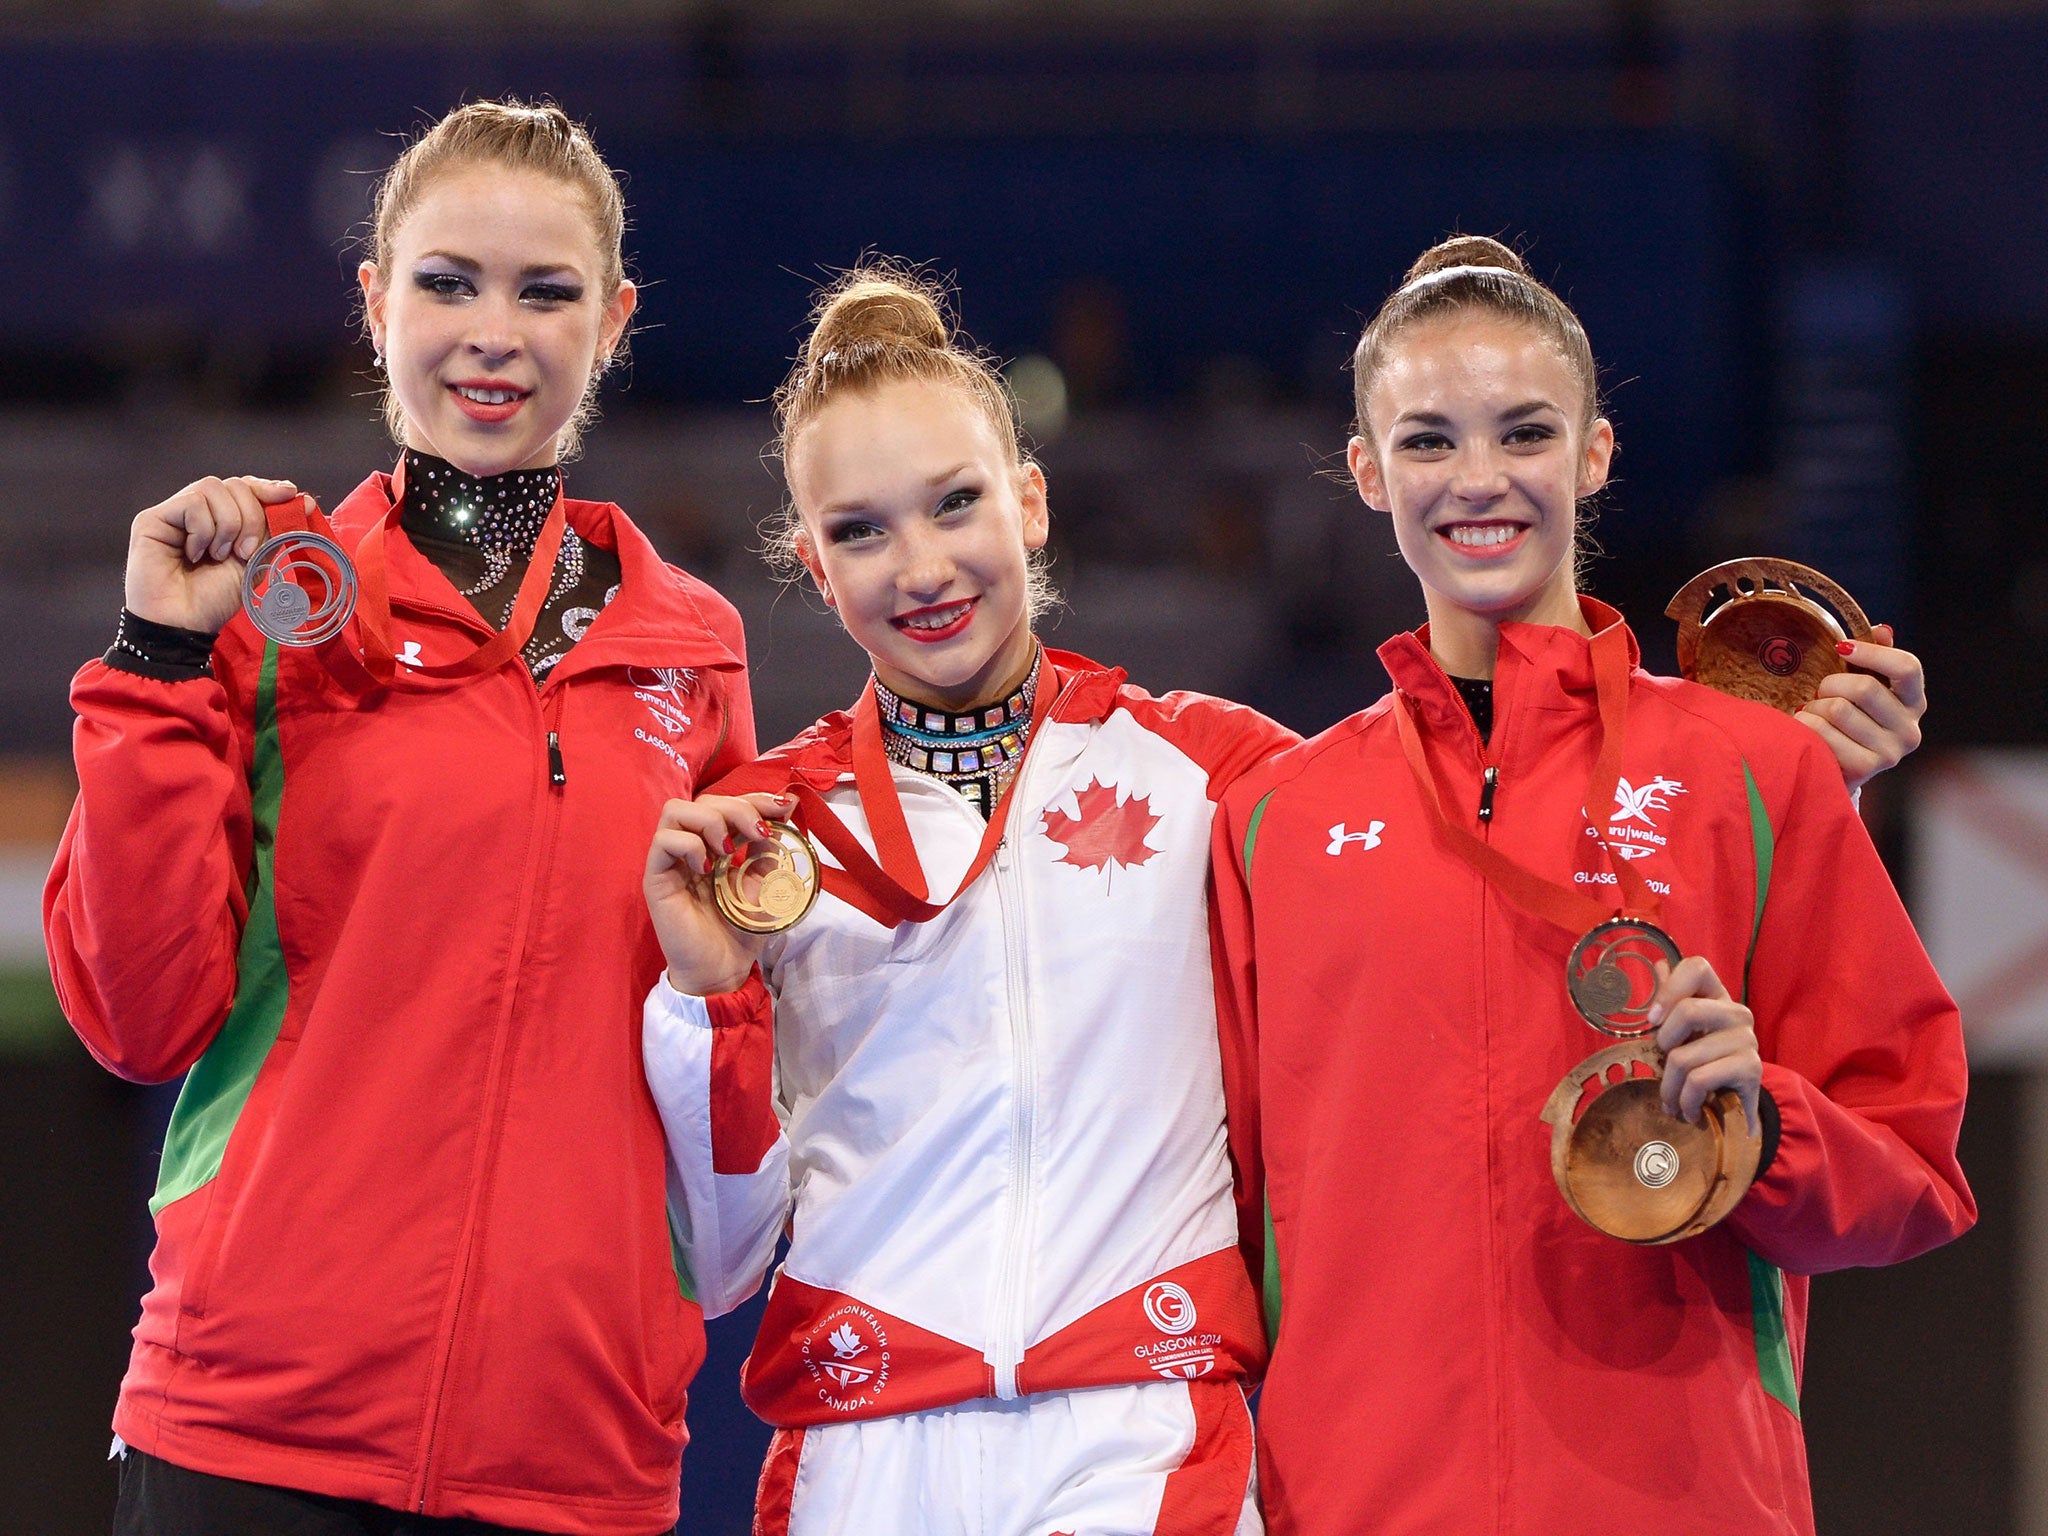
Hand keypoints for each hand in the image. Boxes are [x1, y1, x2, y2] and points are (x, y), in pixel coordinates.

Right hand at [125, 476, 301, 634]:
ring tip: (219, 556)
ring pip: (213, 488)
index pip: (245, 487)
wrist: (186, 623)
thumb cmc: (216, 598)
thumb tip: (302, 500)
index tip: (289, 494)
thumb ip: (274, 531)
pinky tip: (194, 555)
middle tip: (246, 552)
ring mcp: (174, 513)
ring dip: (228, 525)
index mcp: (222, 520)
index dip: (266, 487)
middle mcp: (198, 512)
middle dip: (251, 516)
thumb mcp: (256, 561)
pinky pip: (191, 503)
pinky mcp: (152, 518)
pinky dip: (203, 530)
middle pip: (234, 484)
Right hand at [644, 792, 794, 996]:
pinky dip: (689, 845)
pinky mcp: (656, 878)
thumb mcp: (765, 883)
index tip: (783, 808)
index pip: (726, 802)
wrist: (723, 969)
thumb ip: (768, 848)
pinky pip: (663, 841)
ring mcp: (670, 861)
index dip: (754, 797)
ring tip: (731, 850)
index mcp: (715, 844)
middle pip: (704, 800)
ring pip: (676, 811)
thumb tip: (783, 811)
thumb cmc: (740, 929)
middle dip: (738, 808)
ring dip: (711, 820)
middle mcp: (690, 847)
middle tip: (759, 834)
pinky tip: (708, 868)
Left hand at [1648, 956, 1761, 1129]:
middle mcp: (1737, 1013)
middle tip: (1664, 1063)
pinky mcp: (1751, 1068)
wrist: (1736, 1109)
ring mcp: (1747, 1040)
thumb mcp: (1682, 1034)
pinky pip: (1698, 1080)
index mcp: (1716, 996)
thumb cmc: (1701, 1064)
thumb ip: (1671, 999)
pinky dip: (1685, 1101)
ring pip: (1683, 1057)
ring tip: (1671, 1101)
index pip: (1696, 967)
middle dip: (1663, 1044)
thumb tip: (1659, 965)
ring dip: (1668, 1088)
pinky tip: (1688, 1111)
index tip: (1652, 1019)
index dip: (1669, 989)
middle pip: (1687, 1011)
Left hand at [1796, 624, 1925, 790]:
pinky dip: (1805, 726)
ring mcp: (1890, 753)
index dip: (1872, 653)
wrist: (1836, 770)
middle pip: (1864, 688)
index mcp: (1914, 702)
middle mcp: (1910, 730)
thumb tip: (1882, 629)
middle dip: (1830, 685)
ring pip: (1838, 710)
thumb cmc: (1850, 719)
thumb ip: (1876, 658)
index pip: (1907, 667)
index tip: (1841, 648)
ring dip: (1813, 708)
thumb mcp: (1866, 687)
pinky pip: (1822, 733)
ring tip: (1812, 714)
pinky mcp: (1865, 768)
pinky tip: (1806, 731)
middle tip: (1819, 693)